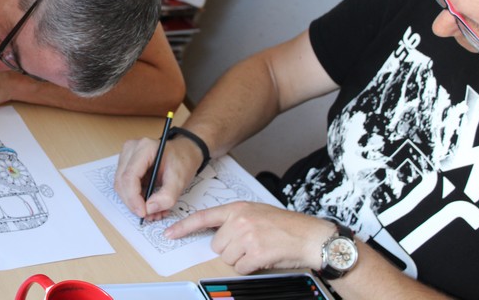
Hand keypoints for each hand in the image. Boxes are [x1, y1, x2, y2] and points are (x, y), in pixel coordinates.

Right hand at [114, 135, 202, 220]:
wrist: (183, 152)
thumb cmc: (182, 161)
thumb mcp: (180, 180)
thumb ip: (167, 196)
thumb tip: (149, 209)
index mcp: (144, 148)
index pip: (129, 177)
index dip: (133, 198)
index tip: (143, 213)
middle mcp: (131, 149)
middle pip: (122, 182)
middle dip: (133, 203)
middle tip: (149, 216)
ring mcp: (126, 156)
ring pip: (121, 186)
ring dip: (133, 203)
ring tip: (152, 211)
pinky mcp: (126, 164)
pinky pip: (124, 185)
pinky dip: (135, 198)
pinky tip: (149, 203)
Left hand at [164, 201, 333, 273]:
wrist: (309, 236)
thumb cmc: (284, 225)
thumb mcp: (256, 213)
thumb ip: (235, 220)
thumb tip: (217, 236)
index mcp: (237, 209)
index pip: (203, 217)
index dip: (183, 227)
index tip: (168, 233)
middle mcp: (239, 220)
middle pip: (217, 245)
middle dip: (230, 249)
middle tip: (250, 244)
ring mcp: (247, 236)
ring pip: (227, 258)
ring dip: (241, 259)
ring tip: (259, 249)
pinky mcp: (255, 253)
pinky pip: (241, 268)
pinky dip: (251, 267)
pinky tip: (264, 257)